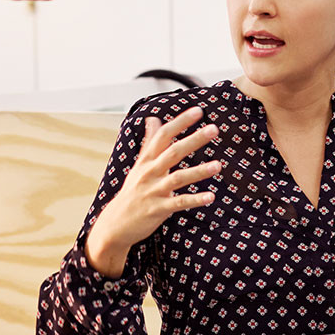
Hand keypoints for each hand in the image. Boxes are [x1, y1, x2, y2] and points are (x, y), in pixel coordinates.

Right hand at [86, 107, 220, 276]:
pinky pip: (178, 203)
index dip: (180, 122)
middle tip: (214, 129)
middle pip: (172, 152)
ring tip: (218, 165)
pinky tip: (211, 197)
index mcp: (146, 160)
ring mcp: (153, 191)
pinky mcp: (157, 209)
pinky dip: (194, 200)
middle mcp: (149, 172)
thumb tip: (153, 118)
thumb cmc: (132, 192)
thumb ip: (149, 142)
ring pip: (177, 178)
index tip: (198, 111)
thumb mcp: (139, 165)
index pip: (163, 135)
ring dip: (198, 171)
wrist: (116, 223)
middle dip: (193, 140)